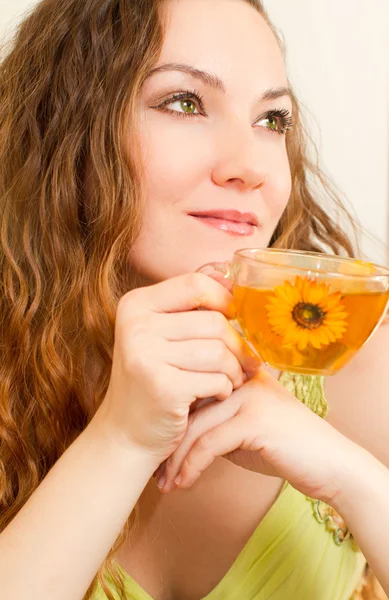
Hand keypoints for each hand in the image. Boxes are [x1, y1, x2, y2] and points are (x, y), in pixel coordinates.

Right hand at [95, 273, 257, 463]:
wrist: (126, 434)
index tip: (238, 318)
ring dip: (235, 370)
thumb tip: (229, 272)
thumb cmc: (155, 379)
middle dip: (238, 344)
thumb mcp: (161, 335)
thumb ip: (189, 305)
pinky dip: (224, 389)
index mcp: (136, 304)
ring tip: (231, 379)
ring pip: (219, 352)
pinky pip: (216, 380)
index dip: (226, 299)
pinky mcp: (162, 387)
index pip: (195, 284)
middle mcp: (135, 326)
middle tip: (246, 361)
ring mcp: (145, 356)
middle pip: (213, 321)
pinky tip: (216, 394)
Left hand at [160, 369, 353, 502]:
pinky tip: (184, 482)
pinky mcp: (255, 420)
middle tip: (156, 469)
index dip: (171, 419)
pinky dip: (192, 466)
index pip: (192, 388)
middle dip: (169, 441)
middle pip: (189, 405)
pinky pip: (209, 443)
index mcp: (239, 373)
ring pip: (195, 425)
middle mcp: (242, 378)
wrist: (330, 465)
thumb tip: (176, 434)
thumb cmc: (287, 449)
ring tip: (165, 483)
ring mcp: (249, 396)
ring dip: (176, 459)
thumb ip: (216, 422)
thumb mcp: (244, 430)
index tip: (158, 449)